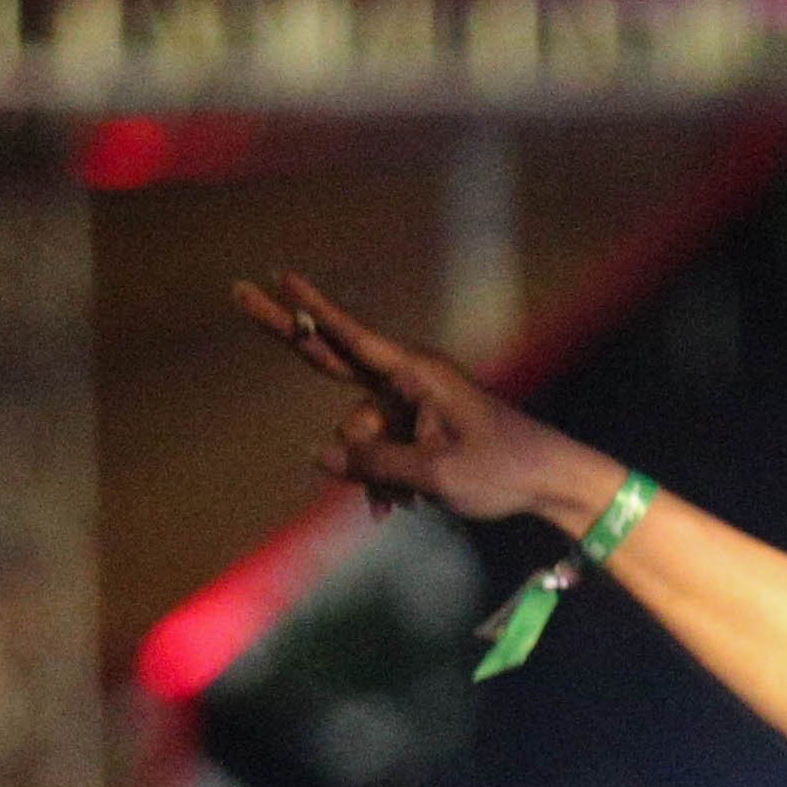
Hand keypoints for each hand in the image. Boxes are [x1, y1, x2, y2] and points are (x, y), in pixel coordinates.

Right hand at [230, 272, 613, 531]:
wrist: (550, 482)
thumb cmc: (503, 470)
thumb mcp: (437, 474)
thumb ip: (376, 464)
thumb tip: (319, 455)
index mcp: (418, 374)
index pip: (353, 338)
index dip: (313, 311)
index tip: (282, 278)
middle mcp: (410, 379)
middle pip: (335, 361)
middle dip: (291, 336)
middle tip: (236, 291)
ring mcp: (412, 404)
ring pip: (358, 431)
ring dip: (369, 469)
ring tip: (402, 503)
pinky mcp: (418, 428)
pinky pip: (379, 449)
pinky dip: (383, 477)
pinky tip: (399, 508)